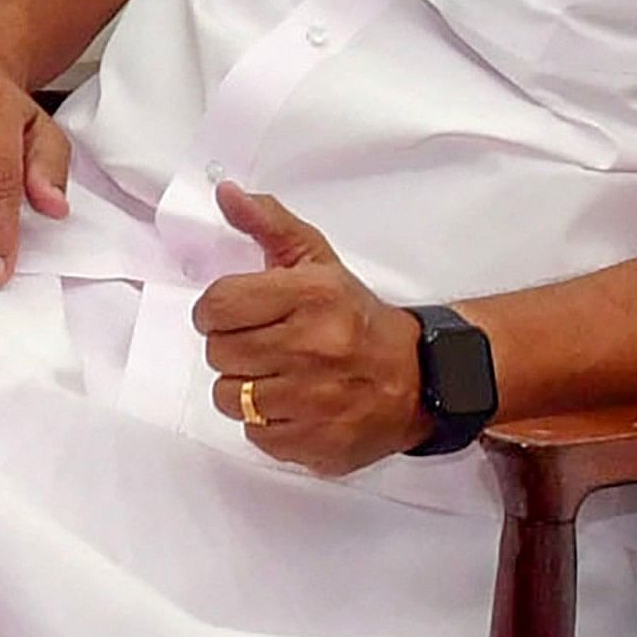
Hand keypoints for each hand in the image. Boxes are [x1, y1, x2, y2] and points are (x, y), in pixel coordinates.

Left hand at [195, 185, 427, 475]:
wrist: (419, 379)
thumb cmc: (358, 319)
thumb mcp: (319, 261)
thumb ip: (269, 224)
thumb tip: (226, 193)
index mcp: (312, 295)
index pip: (217, 305)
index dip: (217, 311)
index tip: (235, 313)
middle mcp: (314, 347)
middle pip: (218, 352)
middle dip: (234, 348)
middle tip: (264, 344)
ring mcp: (315, 400)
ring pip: (230, 397)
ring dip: (246, 388)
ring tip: (278, 375)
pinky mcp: (317, 442)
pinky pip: (255, 434)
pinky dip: (267, 423)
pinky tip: (294, 405)